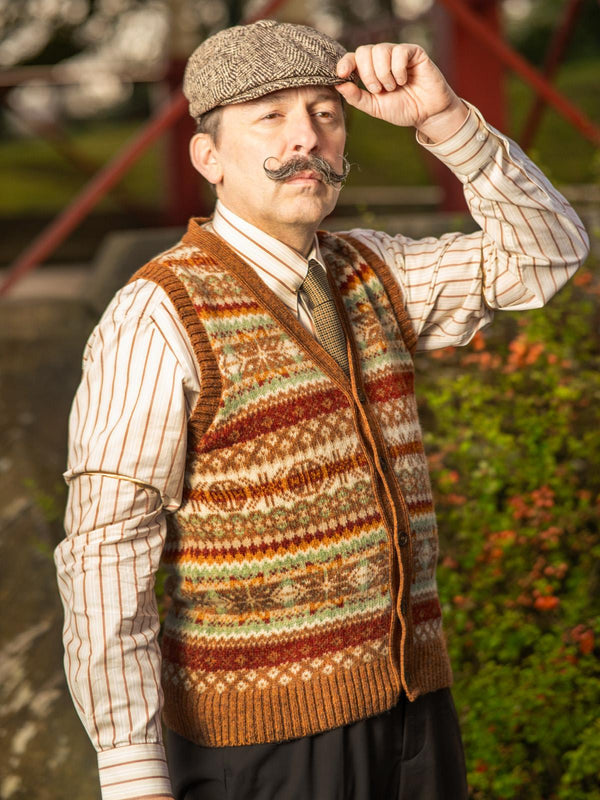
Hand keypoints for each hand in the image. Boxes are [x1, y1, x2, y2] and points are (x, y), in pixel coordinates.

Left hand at [335, 43, 467, 142]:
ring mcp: (398, 53)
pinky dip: (398, 69)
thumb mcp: (374, 107)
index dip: (345, 63)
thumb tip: (338, 84)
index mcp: (371, 70)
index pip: (353, 58)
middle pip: (364, 51)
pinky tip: (403, 80)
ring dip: (383, 74)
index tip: (341, 74)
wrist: (427, 114)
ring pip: (381, 50)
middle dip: (368, 74)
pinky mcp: (414, 52)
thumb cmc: (402, 109)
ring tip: (393, 87)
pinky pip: (399, 52)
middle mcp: (383, 58)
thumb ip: (356, 97)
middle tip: (378, 90)